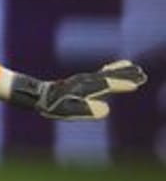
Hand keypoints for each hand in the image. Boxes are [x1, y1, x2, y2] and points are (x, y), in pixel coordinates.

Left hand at [21, 61, 147, 119]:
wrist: (37, 94)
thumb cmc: (52, 105)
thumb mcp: (67, 111)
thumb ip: (86, 110)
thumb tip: (106, 110)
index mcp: (83, 88)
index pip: (105, 85)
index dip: (119, 85)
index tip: (134, 85)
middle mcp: (85, 81)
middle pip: (109, 76)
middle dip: (126, 75)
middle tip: (142, 74)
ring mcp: (84, 79)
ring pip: (106, 73)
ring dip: (121, 71)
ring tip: (136, 68)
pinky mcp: (82, 81)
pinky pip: (100, 73)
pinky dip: (111, 70)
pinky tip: (115, 69)